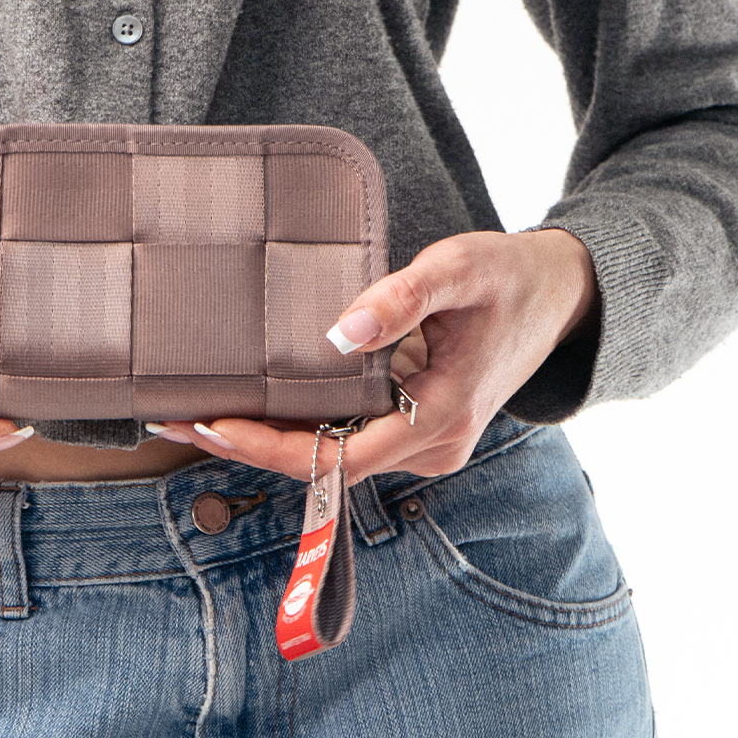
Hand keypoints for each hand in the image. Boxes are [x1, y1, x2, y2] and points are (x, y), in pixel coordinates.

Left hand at [150, 229, 597, 483]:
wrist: (561, 294)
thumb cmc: (511, 277)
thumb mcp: (458, 270)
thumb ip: (400, 299)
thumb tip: (336, 332)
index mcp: (440, 420)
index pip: (338, 458)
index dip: (270, 448)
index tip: (213, 424)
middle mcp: (429, 447)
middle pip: (323, 466)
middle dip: (249, 446)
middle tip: (175, 417)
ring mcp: (422, 443)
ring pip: (331, 456)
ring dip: (267, 438)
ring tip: (195, 409)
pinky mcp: (414, 427)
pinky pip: (346, 436)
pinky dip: (297, 424)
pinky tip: (251, 400)